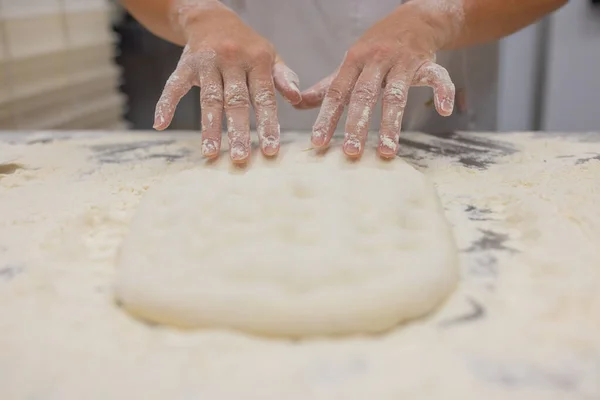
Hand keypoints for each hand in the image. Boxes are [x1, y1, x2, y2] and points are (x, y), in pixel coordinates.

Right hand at [153, 0, 300, 162]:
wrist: (212, 18)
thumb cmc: (247, 46)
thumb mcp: (270, 56)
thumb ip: (284, 78)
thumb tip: (298, 100)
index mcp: (257, 61)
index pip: (264, 98)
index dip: (267, 124)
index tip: (270, 150)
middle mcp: (232, 60)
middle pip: (235, 102)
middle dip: (238, 132)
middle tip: (240, 159)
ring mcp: (207, 62)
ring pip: (209, 99)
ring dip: (209, 128)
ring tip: (210, 154)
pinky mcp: (185, 64)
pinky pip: (174, 86)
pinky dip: (166, 104)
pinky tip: (160, 124)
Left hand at [296, 2, 456, 158]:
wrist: (413, 19)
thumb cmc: (376, 49)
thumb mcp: (350, 64)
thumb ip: (326, 87)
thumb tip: (296, 104)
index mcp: (354, 63)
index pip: (337, 93)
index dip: (326, 118)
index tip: (318, 143)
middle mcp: (376, 61)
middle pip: (365, 95)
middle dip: (357, 124)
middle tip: (351, 152)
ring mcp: (402, 62)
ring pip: (397, 94)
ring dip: (392, 124)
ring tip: (388, 151)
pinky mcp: (427, 62)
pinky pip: (437, 76)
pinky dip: (443, 91)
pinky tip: (445, 111)